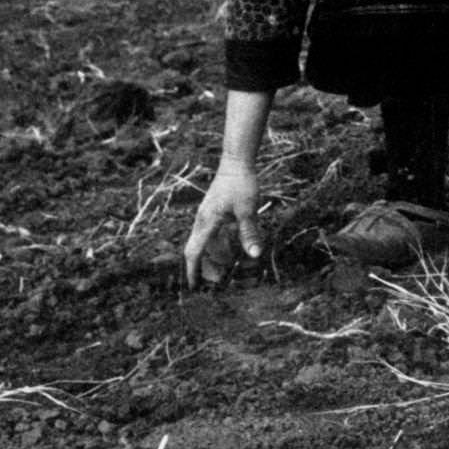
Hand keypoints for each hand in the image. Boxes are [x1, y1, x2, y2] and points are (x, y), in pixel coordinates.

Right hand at [184, 159, 262, 287]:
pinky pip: (213, 233)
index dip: (193, 271)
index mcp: (207, 222)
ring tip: (228, 266)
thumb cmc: (241, 184)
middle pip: (199, 250)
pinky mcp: (214, 211)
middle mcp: (203, 220)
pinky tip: (233, 247)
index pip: (194, 252)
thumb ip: (249, 233)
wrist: (236, 162)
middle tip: (219, 280)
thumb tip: (255, 255)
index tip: (194, 287)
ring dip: (215, 255)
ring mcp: (207, 215)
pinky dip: (220, 243)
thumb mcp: (247, 210)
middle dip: (206, 267)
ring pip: (207, 242)